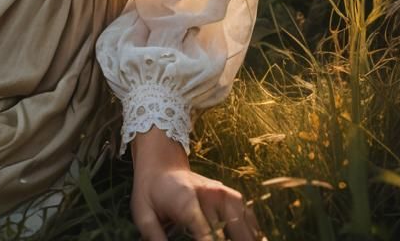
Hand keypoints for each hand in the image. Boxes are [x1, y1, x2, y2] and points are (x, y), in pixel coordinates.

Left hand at [130, 128, 263, 240]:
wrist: (161, 166)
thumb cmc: (151, 193)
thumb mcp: (143, 214)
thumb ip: (154, 236)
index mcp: (186, 200)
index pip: (207, 233)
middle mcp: (210, 195)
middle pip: (230, 232)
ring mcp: (224, 194)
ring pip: (245, 225)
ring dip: (248, 239)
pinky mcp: (231, 196)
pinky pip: (249, 218)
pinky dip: (254, 233)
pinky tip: (256, 240)